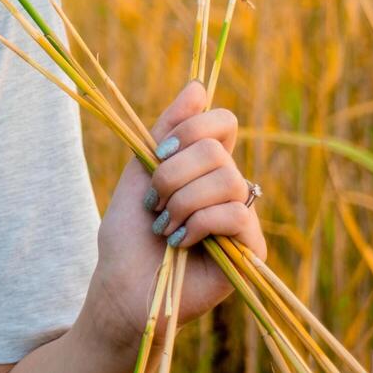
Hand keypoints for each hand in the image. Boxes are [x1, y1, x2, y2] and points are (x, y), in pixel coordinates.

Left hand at [77, 79, 266, 357]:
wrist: (123, 287)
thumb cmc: (128, 235)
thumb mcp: (139, 173)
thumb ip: (166, 131)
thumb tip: (198, 85)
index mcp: (203, 165)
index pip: (222, 121)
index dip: (191, 127)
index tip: (159, 152)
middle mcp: (228, 186)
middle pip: (218, 149)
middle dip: (172, 173)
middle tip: (153, 202)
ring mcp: (241, 217)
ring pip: (228, 179)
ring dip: (183, 201)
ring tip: (164, 225)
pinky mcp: (250, 249)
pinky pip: (235, 213)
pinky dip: (198, 224)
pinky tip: (179, 242)